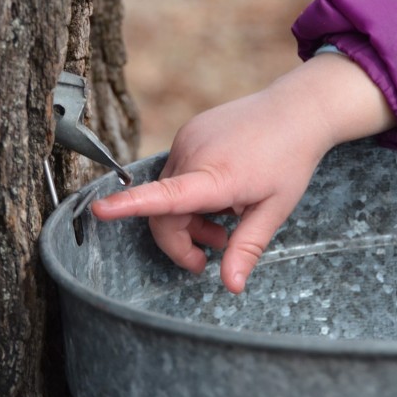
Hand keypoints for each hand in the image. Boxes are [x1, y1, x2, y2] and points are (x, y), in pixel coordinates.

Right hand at [92, 54, 395, 292]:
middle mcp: (193, 154)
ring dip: (187, 217)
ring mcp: (187, 139)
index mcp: (216, 176)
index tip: (101, 211)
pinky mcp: (187, 132)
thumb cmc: (290, 160)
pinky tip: (221, 195)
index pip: (165, 195)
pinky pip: (176, 173)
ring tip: (223, 226)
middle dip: (180, 240)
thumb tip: (230, 286)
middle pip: (163, 210)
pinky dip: (190, 193)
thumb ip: (246, 248)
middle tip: (206, 259)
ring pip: (168, 193)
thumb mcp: (275, 210)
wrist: (296, 109)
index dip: (129, 205)